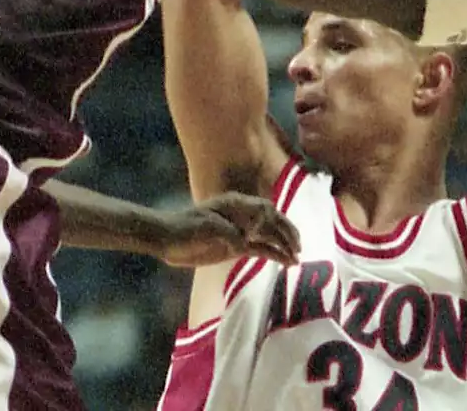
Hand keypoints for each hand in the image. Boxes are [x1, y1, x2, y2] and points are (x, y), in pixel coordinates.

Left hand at [157, 192, 301, 267]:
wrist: (168, 239)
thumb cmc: (185, 227)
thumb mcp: (205, 227)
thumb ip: (227, 233)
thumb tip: (245, 244)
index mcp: (236, 204)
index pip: (264, 209)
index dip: (275, 222)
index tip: (275, 236)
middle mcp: (243, 216)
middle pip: (272, 221)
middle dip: (287, 233)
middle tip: (298, 247)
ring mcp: (241, 231)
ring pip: (269, 236)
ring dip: (284, 245)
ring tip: (298, 257)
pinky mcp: (237, 247)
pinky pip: (261, 249)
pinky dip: (274, 255)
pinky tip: (286, 262)